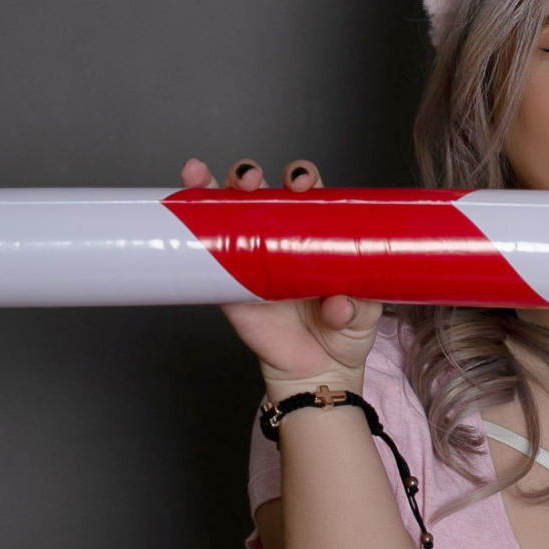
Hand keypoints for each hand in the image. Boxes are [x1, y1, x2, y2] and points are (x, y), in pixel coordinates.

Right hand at [179, 155, 383, 395]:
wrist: (316, 373)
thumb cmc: (345, 333)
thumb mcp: (366, 315)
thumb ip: (358, 305)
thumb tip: (338, 303)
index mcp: (316, 233)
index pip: (307, 192)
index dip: (302, 178)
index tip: (301, 182)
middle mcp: (280, 236)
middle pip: (262, 191)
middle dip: (251, 175)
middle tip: (252, 182)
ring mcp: (250, 255)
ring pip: (229, 211)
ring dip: (216, 187)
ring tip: (207, 180)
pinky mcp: (227, 284)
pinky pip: (205, 254)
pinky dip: (190, 228)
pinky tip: (182, 205)